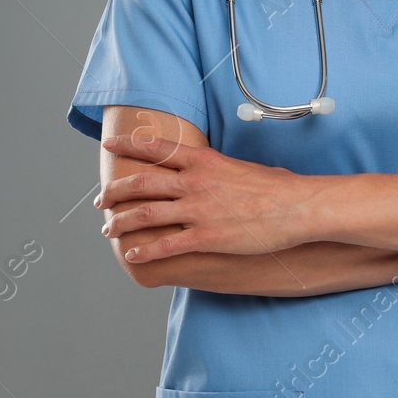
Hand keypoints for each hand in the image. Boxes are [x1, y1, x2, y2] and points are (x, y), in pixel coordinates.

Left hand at [95, 132, 308, 262]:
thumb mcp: (241, 167)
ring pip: (146, 214)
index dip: (128, 145)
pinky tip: (132, 254)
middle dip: (115, 192)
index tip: (109, 144)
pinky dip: (144, 250)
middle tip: (101, 200)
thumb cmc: (276, 187)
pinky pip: (165, 244)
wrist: (296, 207)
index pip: (156, 149)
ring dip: (122, 222)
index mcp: (203, 161)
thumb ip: (217, 169)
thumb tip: (209, 170)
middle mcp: (194, 182)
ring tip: (108, 229)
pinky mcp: (205, 237)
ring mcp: (198, 210)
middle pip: (142, 183)